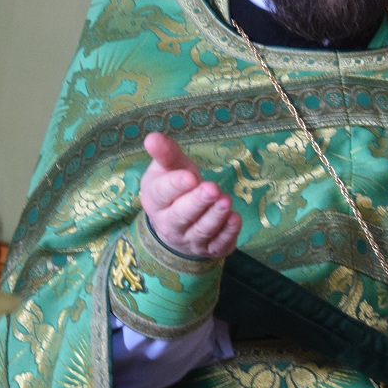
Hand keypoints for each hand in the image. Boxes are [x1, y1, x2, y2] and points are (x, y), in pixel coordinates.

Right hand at [140, 132, 239, 257]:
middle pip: (182, 215)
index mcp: (155, 200)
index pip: (162, 193)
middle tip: (212, 189)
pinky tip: (235, 219)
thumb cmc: (174, 188)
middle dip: (197, 202)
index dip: (176, 185)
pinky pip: (218, 245)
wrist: (175, 226)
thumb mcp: (168, 168)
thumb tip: (152, 137)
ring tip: (226, 201)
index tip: (190, 177)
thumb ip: (165, 153)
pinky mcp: (209, 250)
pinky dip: (227, 234)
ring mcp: (189, 239)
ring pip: (201, 230)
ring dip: (215, 216)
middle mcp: (169, 223)